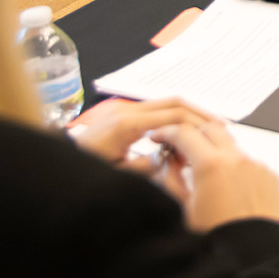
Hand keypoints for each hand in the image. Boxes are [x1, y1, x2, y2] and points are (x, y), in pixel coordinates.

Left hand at [71, 97, 214, 169]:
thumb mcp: (116, 175)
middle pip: (174, 102)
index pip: (174, 115)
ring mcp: (126, 112)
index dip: (197, 123)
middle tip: (220, 125)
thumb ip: (144, 168)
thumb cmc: (84, 169)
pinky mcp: (124, 117)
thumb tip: (166, 160)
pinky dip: (174, 118)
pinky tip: (184, 132)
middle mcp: (129, 113)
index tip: (214, 133)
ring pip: (167, 104)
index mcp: (128, 125)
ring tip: (207, 128)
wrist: (58, 164)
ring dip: (188, 114)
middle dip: (199, 112)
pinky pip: (156, 111)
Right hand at [150, 119, 278, 231]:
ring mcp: (257, 166)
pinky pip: (249, 161)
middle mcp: (238, 160)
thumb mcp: (182, 210)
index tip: (159, 137)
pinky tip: (227, 186)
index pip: (184, 132)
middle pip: (210, 128)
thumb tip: (169, 161)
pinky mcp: (271, 176)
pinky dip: (235, 166)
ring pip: (232, 144)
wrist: (254, 258)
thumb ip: (170, 179)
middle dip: (192, 134)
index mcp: (212, 166)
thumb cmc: (217, 242)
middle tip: (180, 150)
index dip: (167, 132)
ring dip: (215, 150)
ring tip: (204, 172)